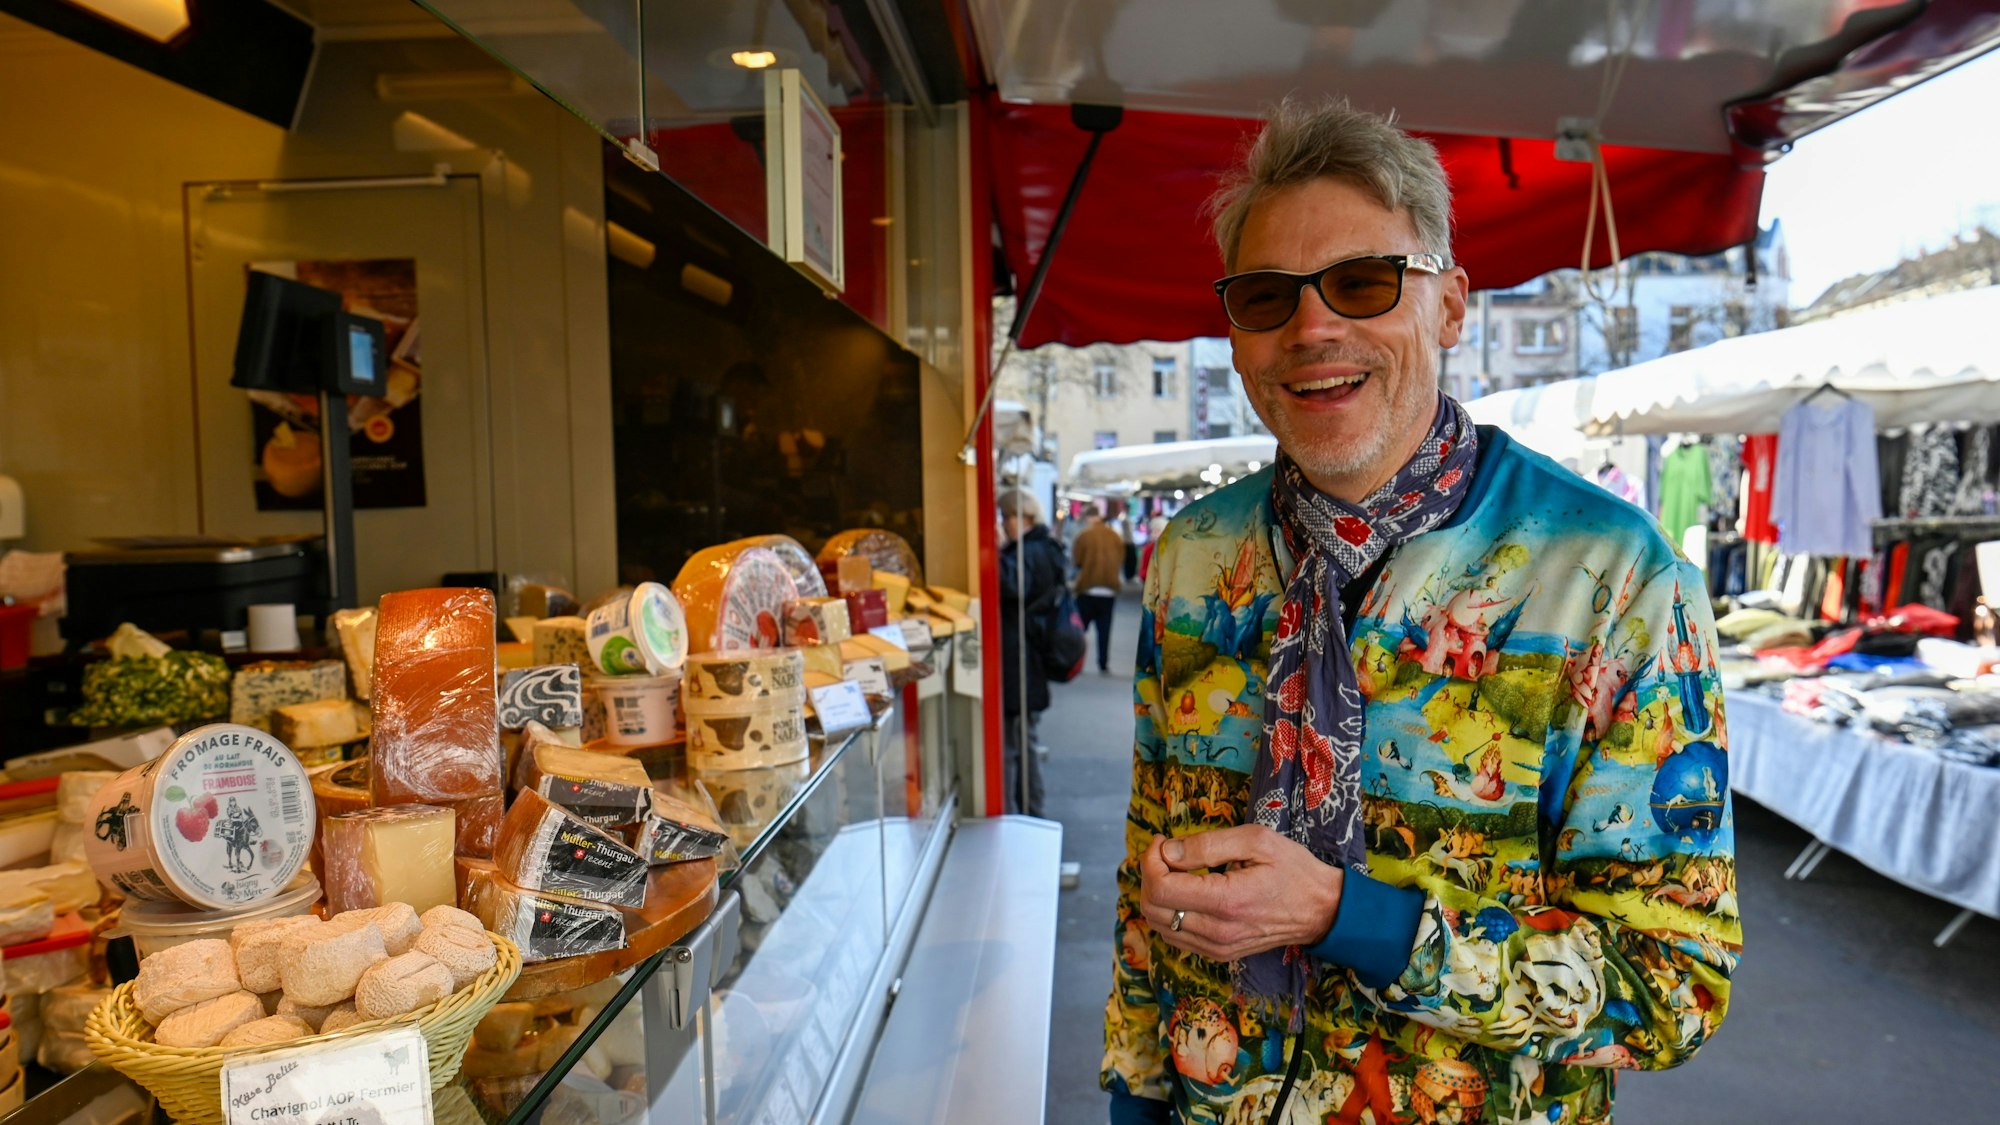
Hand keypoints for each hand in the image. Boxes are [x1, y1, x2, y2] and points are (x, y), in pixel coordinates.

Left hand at [1138, 826, 1343, 962]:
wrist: (1322, 910)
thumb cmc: (1293, 869)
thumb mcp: (1256, 841)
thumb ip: (1208, 844)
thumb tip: (1168, 850)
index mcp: (1226, 902)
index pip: (1160, 889)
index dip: (1151, 860)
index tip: (1163, 841)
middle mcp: (1217, 932)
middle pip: (1152, 908)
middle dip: (1149, 874)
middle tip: (1166, 851)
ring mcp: (1217, 948)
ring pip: (1159, 925)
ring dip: (1156, 893)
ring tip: (1175, 868)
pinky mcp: (1219, 954)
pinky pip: (1175, 936)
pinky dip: (1169, 912)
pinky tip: (1186, 890)